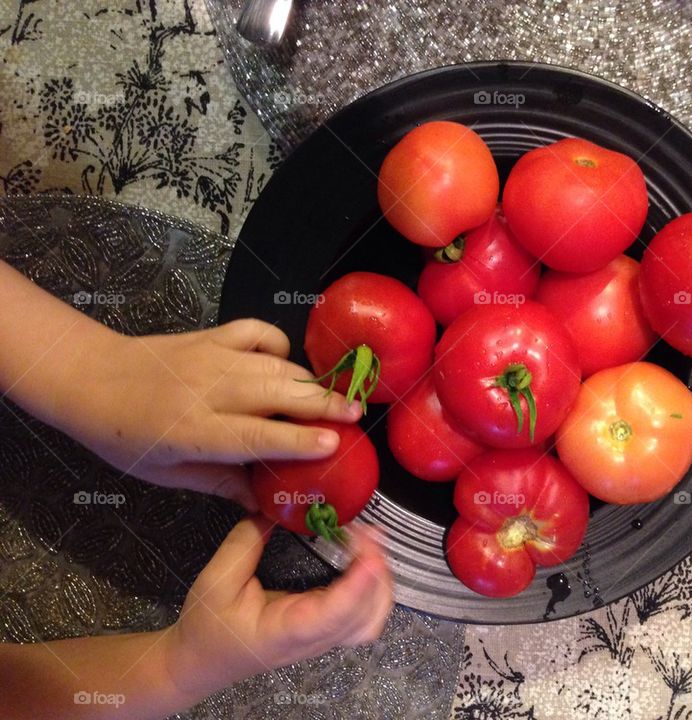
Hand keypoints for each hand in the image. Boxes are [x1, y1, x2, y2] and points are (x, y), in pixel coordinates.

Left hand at [57, 319, 361, 508]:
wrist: (91, 377)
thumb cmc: (125, 435)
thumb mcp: (167, 473)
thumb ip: (220, 483)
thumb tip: (264, 503)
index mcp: (193, 431)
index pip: (256, 435)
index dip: (297, 439)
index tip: (332, 444)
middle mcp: (208, 390)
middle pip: (276, 393)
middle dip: (321, 403)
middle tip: (354, 414)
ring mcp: (212, 356)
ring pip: (274, 364)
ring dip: (309, 380)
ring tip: (336, 397)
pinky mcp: (212, 335)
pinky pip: (258, 332)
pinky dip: (279, 344)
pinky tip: (285, 363)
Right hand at [163, 516, 392, 698]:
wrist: (201, 661)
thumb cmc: (207, 627)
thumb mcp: (217, 580)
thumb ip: (245, 542)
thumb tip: (273, 507)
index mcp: (287, 632)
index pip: (334, 615)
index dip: (358, 583)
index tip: (368, 549)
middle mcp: (313, 639)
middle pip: (366, 617)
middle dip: (377, 573)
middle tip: (368, 532)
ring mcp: (324, 638)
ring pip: (372, 619)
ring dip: (380, 580)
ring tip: (370, 542)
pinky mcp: (327, 629)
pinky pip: (364, 615)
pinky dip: (374, 588)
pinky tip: (365, 560)